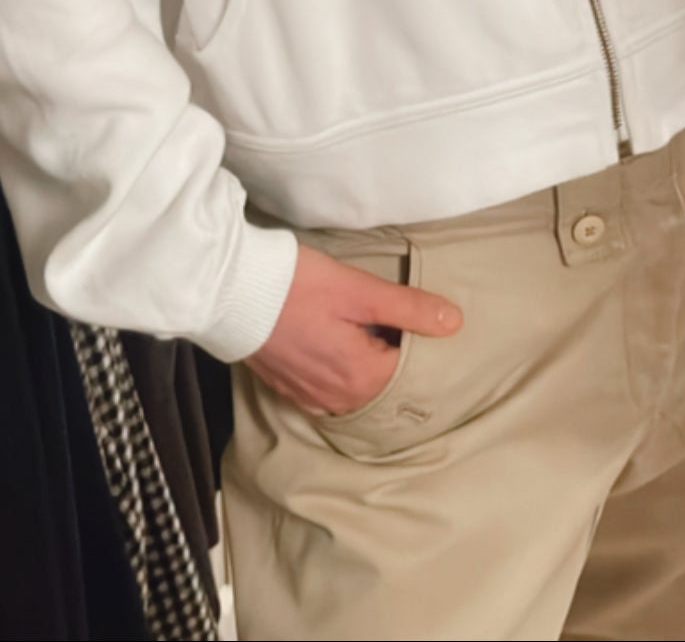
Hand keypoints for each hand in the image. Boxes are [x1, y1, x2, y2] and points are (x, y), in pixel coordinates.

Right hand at [243, 243, 462, 417]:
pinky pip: (330, 390)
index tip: (422, 323)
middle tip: (403, 325)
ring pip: (357, 390)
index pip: (411, 374)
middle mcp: (337, 399)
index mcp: (360, 378)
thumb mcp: (358, 289)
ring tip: (375, 332)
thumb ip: (407, 308)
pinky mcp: (289, 389)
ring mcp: (310, 398)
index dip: (421, 347)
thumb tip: (454, 322)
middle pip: (384, 386)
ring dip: (370, 367)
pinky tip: (342, 346)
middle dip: (397, 360)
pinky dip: (343, 373)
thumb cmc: (296, 285)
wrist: (230, 289)